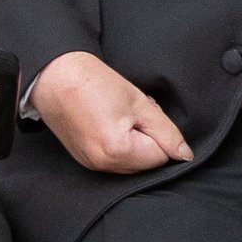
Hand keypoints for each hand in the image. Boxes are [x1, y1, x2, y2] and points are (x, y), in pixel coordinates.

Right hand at [30, 51, 191, 174]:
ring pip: (131, 162)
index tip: (146, 114)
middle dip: (147, 139)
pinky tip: (109, 122)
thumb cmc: (94, 83)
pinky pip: (114, 160)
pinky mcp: (84, 160)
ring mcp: (91, 165)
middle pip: (145, 163)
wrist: (57, 76)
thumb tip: (184, 154)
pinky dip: (119, 145)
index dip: (160, 133)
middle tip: (133, 113)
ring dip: (134, 142)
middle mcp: (103, 165)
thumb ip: (166, 132)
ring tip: (119, 116)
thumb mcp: (139, 103)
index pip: (161, 156)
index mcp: (118, 151)